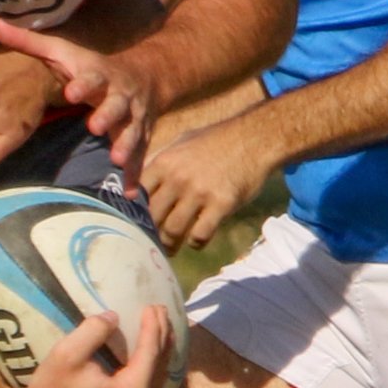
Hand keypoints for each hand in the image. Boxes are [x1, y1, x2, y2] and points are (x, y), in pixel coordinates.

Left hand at [0, 16, 156, 188]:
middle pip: (116, 105)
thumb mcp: (63, 52)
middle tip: (95, 127)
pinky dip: (135, 173)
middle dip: (108, 115)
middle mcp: (119, 95)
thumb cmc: (91, 67)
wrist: (144, 75)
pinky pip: (138, 155)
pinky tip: (130, 192)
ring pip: (132, 131)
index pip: (91, 78)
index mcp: (98, 75)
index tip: (71, 92)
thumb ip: (28, 43)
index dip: (83, 84)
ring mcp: (132, 117)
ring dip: (126, 145)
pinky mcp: (140, 135)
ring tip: (116, 159)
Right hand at [0, 308, 170, 387]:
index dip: (153, 326)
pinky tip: (142, 376)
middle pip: (158, 371)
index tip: (153, 307)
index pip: (151, 352)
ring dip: (156, 365)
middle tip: (162, 315)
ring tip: (158, 341)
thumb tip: (114, 318)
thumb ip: (94, 329)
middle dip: (161, 341)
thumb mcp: (67, 353)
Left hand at [140, 111, 275, 251]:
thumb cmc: (216, 140)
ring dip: (170, 244)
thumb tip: (138, 180)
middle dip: (149, 233)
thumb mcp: (182, 143)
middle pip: (152, 216)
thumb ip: (161, 163)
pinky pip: (200, 234)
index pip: (136, 194)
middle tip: (151, 242)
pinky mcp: (221, 204)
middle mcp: (178, 178)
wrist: (254, 138)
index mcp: (164, 163)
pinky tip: (196, 241)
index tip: (134, 223)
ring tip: (170, 249)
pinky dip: (195, 243)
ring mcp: (199, 192)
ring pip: (172, 230)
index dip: (133, 212)